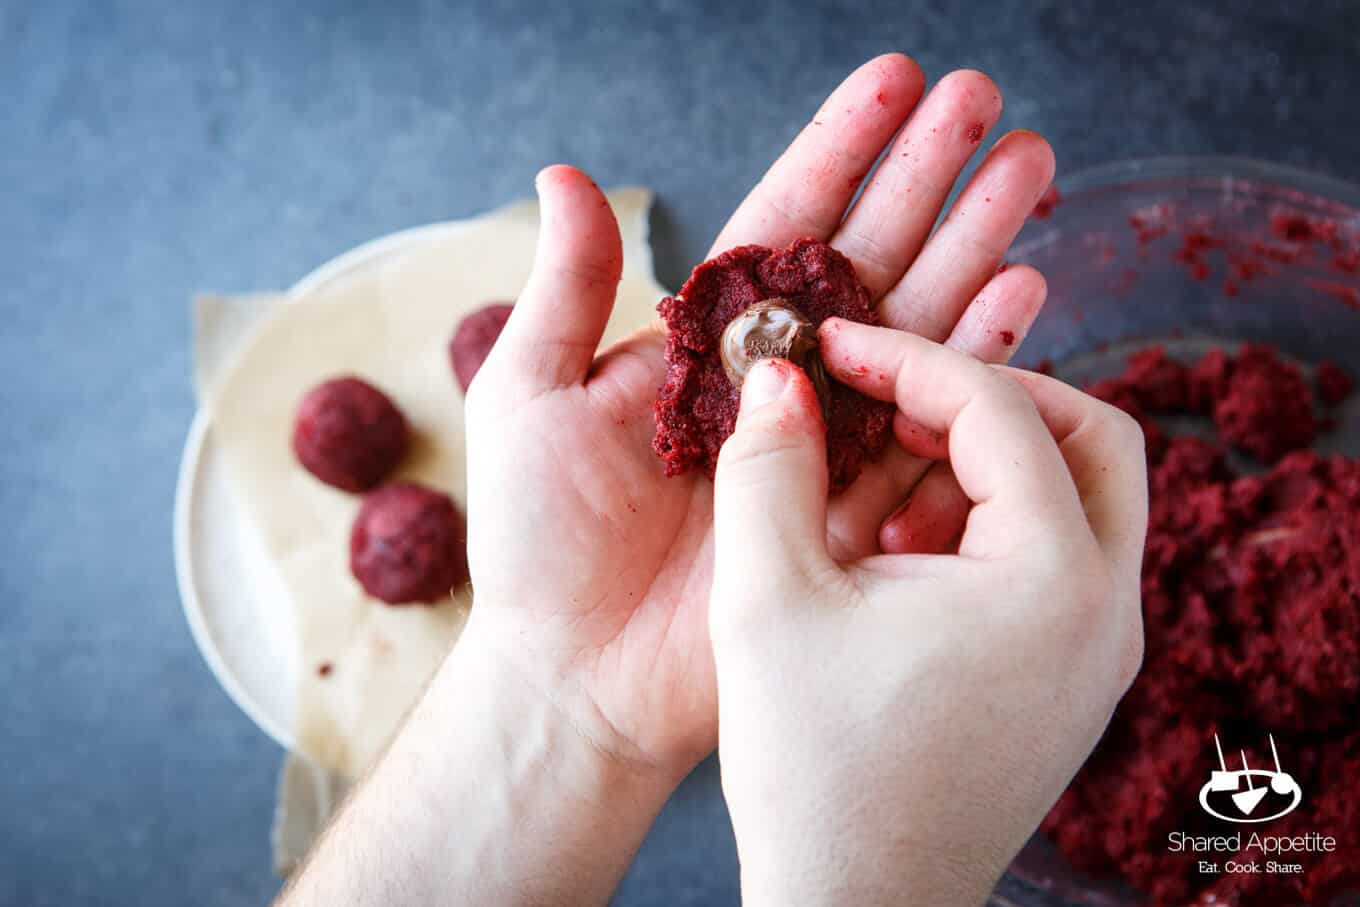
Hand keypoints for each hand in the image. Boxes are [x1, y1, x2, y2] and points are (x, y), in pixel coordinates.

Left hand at [463, 54, 1056, 790]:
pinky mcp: (861, 511)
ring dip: (974, 247)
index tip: (898, 81)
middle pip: (868, 261)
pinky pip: (931, 424)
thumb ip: (569, 287)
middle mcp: (775, 380)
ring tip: (1030, 172)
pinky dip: (980, 358)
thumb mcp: (530, 395)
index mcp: (703, 341)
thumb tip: (568, 173)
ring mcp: (826, 443)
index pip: (783, 223)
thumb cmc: (538, 541)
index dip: (841, 152)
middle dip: (929, 181)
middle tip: (990, 106)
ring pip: (914, 328)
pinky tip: (1023, 292)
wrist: (576, 677)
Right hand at [708, 322, 1146, 904]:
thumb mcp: (767, 600)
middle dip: (989, 396)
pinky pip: (1061, 562)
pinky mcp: (1072, 683)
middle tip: (894, 398)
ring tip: (889, 477)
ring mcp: (1098, 654)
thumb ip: (768, 466)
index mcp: (1051, 580)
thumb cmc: (813, 770)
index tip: (834, 345)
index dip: (908, 358)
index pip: (1000, 411)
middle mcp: (1105, 613)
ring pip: (1084, 498)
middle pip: (1091, 438)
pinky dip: (994, 524)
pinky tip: (904, 554)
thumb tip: (778, 373)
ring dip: (993, 459)